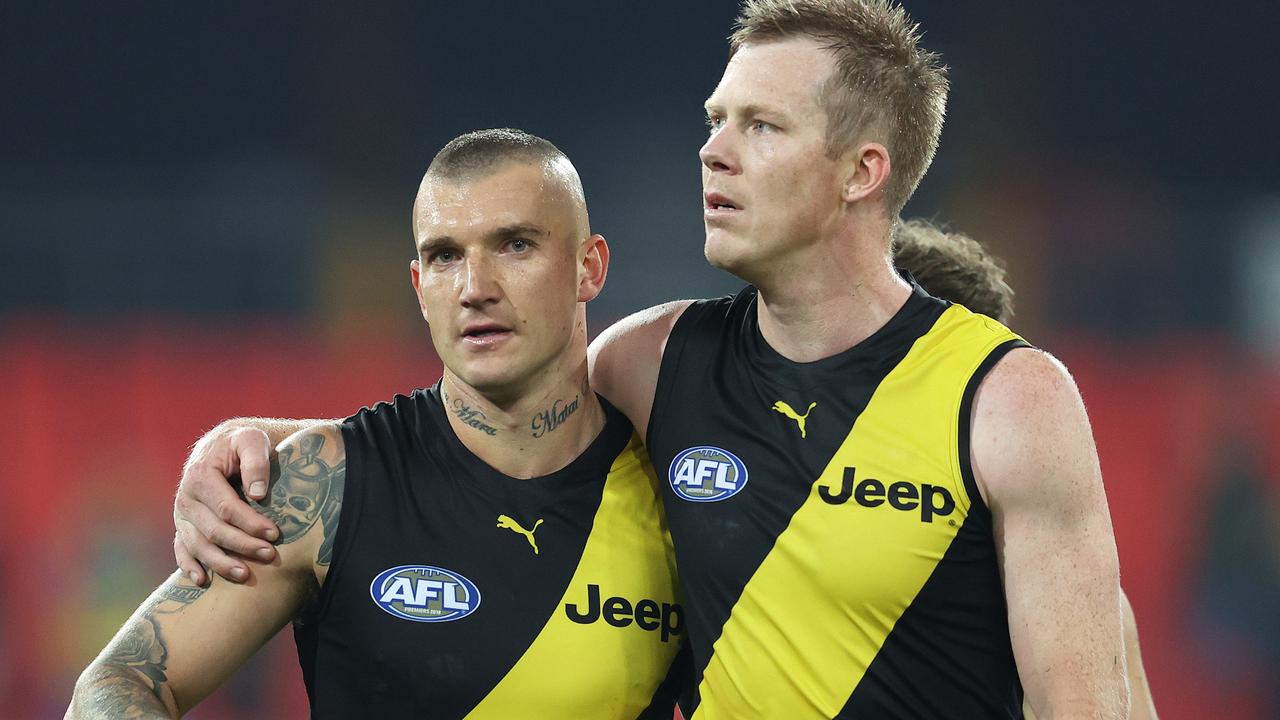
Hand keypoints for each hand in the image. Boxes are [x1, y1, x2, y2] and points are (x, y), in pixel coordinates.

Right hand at [173, 425, 280, 584]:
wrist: (222, 444)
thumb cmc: (241, 443)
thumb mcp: (251, 440)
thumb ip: (256, 462)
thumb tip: (257, 494)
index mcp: (200, 476)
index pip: (226, 508)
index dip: (250, 523)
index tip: (274, 533)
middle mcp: (186, 498)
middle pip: (213, 530)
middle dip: (242, 545)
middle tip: (269, 554)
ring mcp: (182, 514)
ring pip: (197, 544)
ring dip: (219, 563)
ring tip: (244, 575)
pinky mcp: (182, 525)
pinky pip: (181, 549)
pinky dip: (188, 565)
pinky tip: (201, 580)